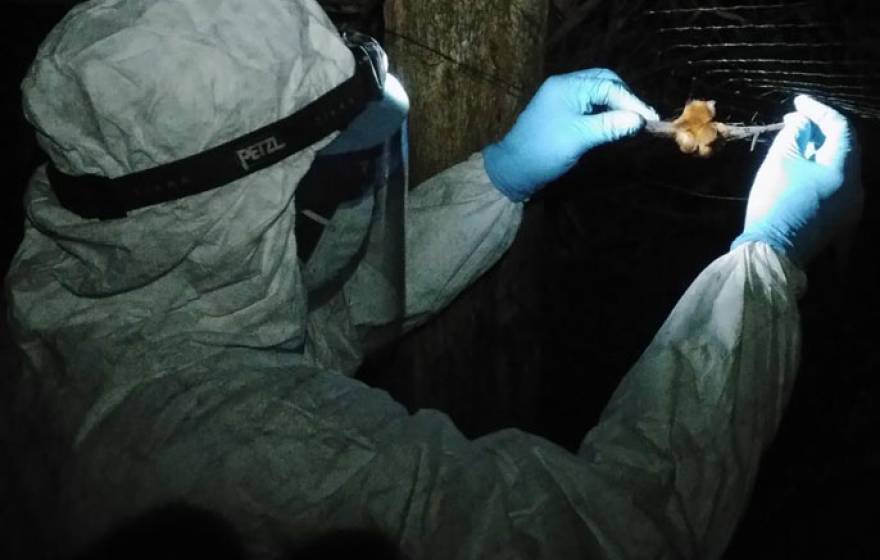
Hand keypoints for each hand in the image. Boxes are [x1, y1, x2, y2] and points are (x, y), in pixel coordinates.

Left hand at [482, 68, 657, 201]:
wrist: (513, 170)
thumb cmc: (544, 151)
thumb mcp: (580, 138)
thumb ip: (610, 125)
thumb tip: (639, 120)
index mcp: (567, 86)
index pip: (608, 86)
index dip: (632, 102)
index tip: (650, 120)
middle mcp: (565, 86)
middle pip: (604, 82)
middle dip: (625, 98)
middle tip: (641, 118)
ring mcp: (562, 98)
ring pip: (597, 93)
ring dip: (616, 105)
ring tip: (632, 122)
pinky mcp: (562, 112)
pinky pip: (589, 104)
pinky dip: (604, 112)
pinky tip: (614, 124)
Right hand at [732, 95, 862, 266]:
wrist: (772, 252)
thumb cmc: (775, 203)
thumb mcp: (780, 162)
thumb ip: (795, 134)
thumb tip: (803, 122)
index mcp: (845, 169)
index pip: (840, 128)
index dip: (818, 110)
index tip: (798, 102)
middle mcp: (856, 187)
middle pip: (843, 149)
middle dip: (820, 131)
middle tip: (795, 120)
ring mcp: (850, 208)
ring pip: (839, 169)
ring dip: (819, 153)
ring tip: (794, 144)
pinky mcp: (839, 222)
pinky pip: (835, 189)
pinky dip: (820, 174)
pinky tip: (803, 172)